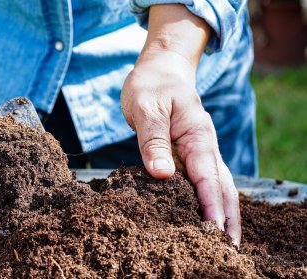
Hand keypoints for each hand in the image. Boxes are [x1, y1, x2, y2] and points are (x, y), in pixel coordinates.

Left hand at [121, 4, 240, 245]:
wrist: (161, 69)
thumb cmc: (152, 86)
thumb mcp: (147, 108)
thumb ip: (153, 141)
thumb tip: (162, 175)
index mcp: (196, 134)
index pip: (206, 175)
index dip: (210, 204)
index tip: (213, 231)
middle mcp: (205, 145)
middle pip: (222, 185)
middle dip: (227, 216)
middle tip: (228, 248)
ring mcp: (201, 150)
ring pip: (219, 184)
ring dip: (225, 212)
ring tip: (226, 241)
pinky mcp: (192, 153)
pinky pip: (206, 179)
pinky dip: (212, 200)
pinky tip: (210, 216)